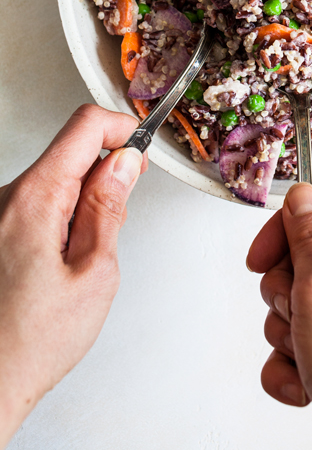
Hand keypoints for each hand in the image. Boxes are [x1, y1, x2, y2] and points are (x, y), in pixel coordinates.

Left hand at [0, 104, 145, 447]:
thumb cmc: (30, 342)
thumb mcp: (95, 271)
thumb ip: (110, 208)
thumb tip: (124, 163)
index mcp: (34, 199)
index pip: (85, 126)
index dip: (122, 130)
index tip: (141, 152)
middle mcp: (7, 197)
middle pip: (71, 152)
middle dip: (106, 177)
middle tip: (115, 225)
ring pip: (56, 180)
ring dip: (83, 204)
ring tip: (83, 258)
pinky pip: (38, 204)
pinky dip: (62, 220)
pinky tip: (62, 263)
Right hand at [247, 184, 311, 449]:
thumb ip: (305, 236)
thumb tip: (301, 196)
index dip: (283, 229)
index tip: (261, 261)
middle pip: (305, 255)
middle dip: (285, 292)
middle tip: (298, 316)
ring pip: (302, 301)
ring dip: (289, 333)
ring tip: (308, 357)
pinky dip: (299, 361)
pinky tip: (305, 383)